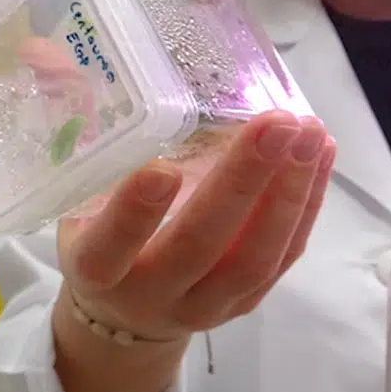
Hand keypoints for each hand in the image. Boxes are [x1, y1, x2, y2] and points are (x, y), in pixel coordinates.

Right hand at [57, 110, 334, 341]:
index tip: (161, 169)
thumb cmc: (96, 239)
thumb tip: (87, 75)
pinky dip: (305, 205)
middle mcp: (150, 294)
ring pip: (253, 257)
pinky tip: (318, 157)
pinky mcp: (245, 303)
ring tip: (310, 134)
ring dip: (287, 192)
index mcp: (96, 273)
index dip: (134, 215)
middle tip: (274, 125)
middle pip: (198, 247)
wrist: (125, 316)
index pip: (110, 249)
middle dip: (240, 183)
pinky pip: (282, 257)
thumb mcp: (72, 209)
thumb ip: (91, 160)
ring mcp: (204, 305)